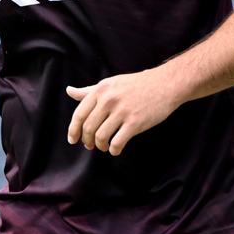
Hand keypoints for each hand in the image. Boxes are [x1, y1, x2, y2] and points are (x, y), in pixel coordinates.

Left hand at [66, 68, 182, 155]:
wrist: (165, 84)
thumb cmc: (136, 85)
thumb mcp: (110, 83)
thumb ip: (89, 90)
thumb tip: (69, 91)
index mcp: (100, 90)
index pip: (79, 114)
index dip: (73, 130)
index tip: (72, 140)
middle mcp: (108, 100)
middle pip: (88, 128)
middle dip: (86, 141)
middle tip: (90, 145)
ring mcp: (122, 111)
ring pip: (101, 136)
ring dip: (100, 146)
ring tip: (103, 147)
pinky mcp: (135, 122)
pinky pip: (117, 142)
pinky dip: (113, 149)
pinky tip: (115, 149)